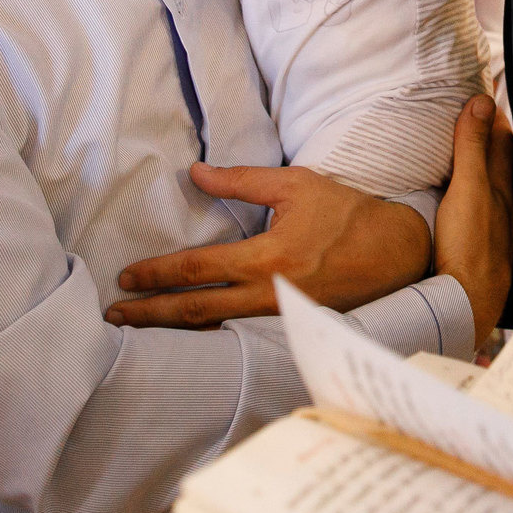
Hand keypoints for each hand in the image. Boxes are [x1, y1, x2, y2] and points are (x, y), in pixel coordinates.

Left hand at [105, 164, 431, 327]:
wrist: (397, 252)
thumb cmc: (346, 212)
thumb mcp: (295, 185)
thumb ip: (242, 181)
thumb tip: (196, 173)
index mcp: (269, 257)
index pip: (198, 270)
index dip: (157, 274)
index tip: (127, 278)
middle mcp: (271, 295)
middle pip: (197, 311)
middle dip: (151, 314)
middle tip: (114, 316)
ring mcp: (283, 320)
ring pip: (217, 331)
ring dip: (174, 331)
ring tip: (140, 330)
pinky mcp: (293, 330)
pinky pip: (242, 339)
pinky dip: (210, 339)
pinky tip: (187, 339)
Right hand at [436, 96, 512, 345]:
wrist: (469, 301)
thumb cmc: (471, 246)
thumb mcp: (468, 188)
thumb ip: (473, 147)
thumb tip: (481, 103)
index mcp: (501, 184)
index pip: (502, 138)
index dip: (492, 114)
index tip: (480, 94)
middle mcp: (502, 202)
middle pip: (500, 160)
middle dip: (489, 136)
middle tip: (472, 113)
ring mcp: (494, 224)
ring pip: (491, 185)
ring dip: (480, 165)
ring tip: (465, 150)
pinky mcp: (481, 243)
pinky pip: (480, 207)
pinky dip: (472, 192)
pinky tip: (461, 199)